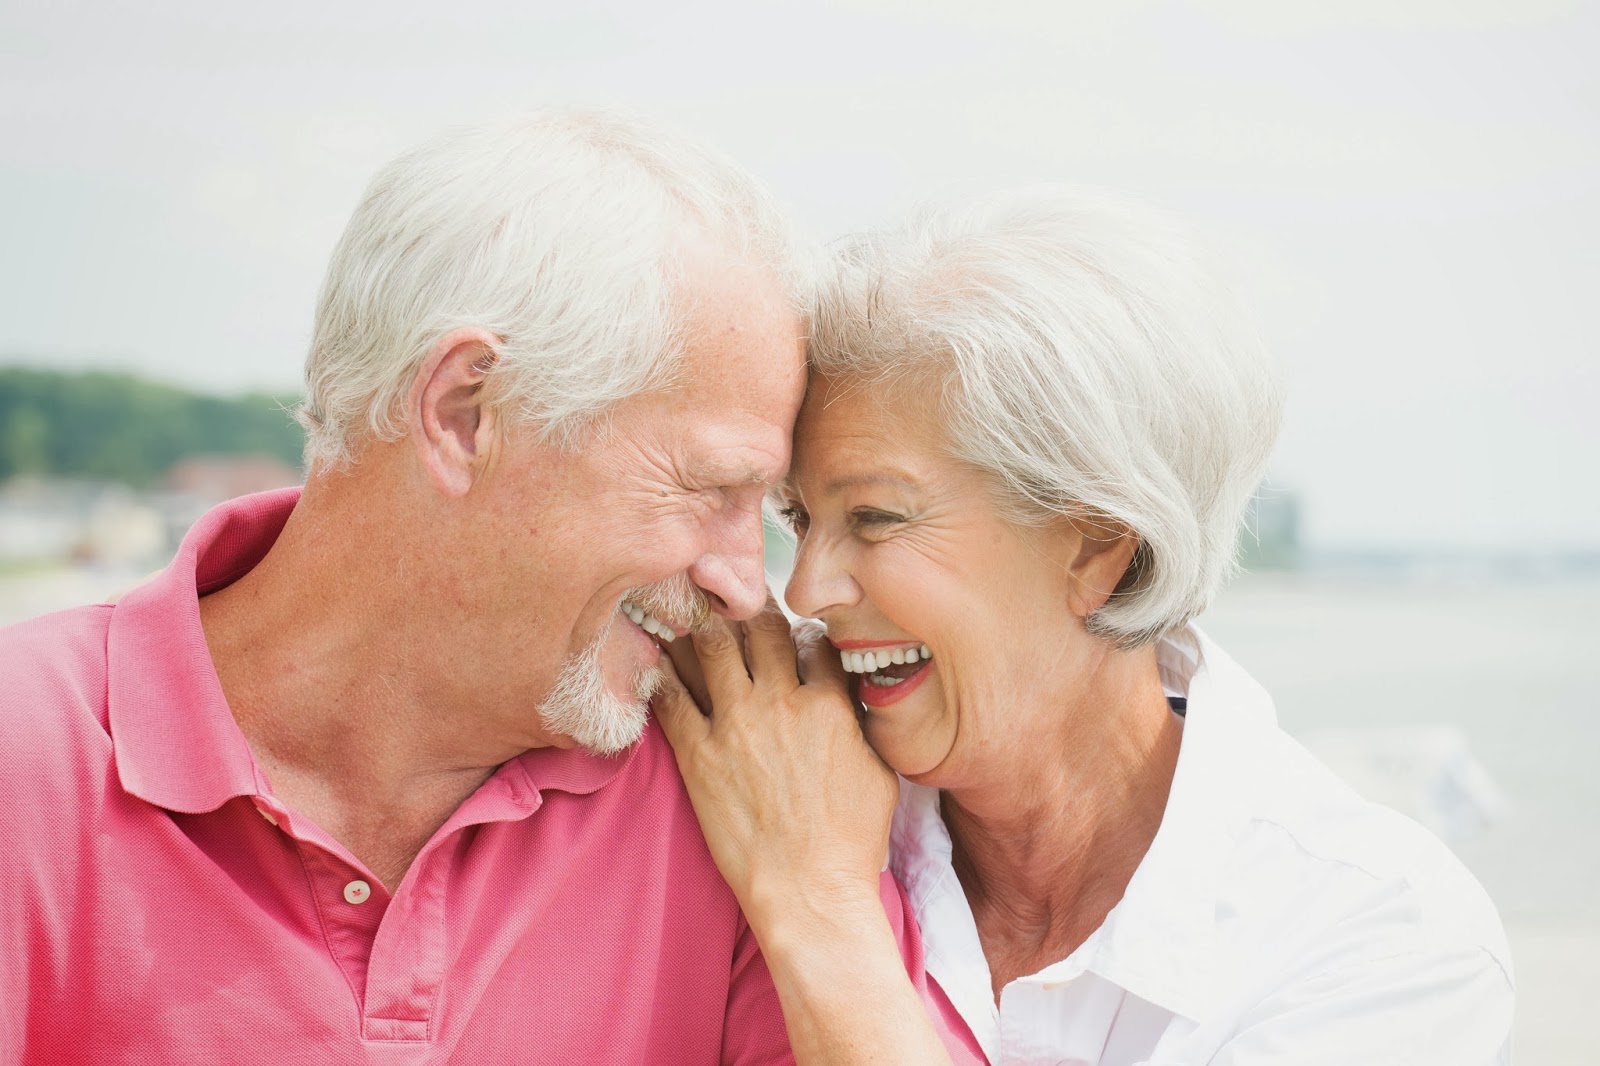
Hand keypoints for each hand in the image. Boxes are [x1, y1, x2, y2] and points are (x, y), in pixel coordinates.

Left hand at [653, 601, 898, 930]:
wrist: (807, 891)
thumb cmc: (850, 842)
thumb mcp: (878, 771)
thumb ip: (860, 721)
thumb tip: (851, 695)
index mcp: (829, 705)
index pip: (814, 638)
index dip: (803, 629)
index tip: (792, 631)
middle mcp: (780, 703)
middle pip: (760, 628)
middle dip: (751, 614)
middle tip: (738, 612)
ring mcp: (734, 725)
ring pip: (711, 647)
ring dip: (703, 630)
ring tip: (693, 622)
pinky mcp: (697, 754)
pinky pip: (671, 696)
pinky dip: (664, 674)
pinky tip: (658, 665)